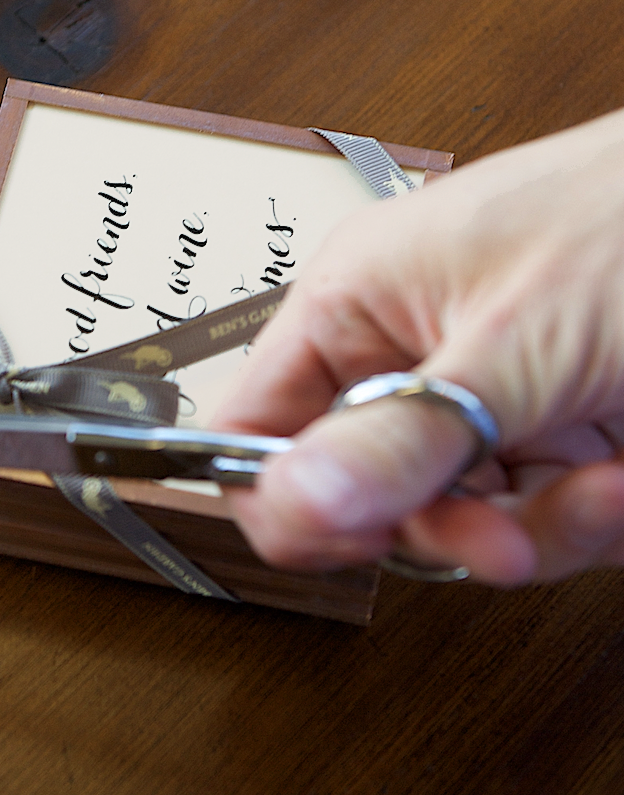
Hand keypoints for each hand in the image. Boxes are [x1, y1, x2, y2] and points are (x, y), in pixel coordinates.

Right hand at [213, 108, 623, 585]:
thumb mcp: (515, 344)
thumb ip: (403, 436)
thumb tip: (288, 503)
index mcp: (352, 302)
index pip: (252, 419)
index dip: (276, 490)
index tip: (338, 537)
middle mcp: (401, 350)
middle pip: (354, 486)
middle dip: (432, 522)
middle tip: (491, 533)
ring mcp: (474, 395)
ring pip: (449, 516)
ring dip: (528, 525)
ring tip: (597, 485)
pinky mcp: (541, 429)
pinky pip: (527, 515)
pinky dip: (581, 515)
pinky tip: (622, 473)